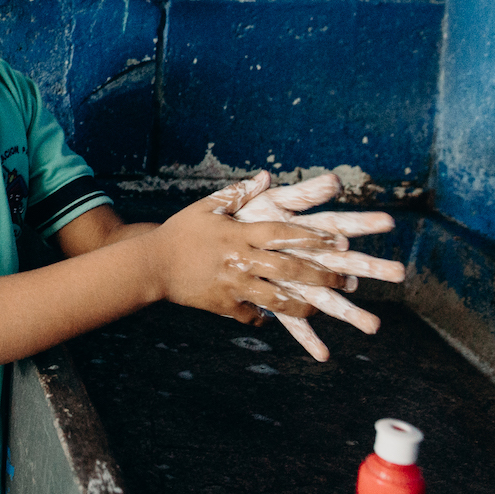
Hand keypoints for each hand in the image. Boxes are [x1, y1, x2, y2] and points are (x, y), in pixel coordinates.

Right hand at [146, 179, 344, 324]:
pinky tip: (274, 316)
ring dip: (301, 304)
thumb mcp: (206, 207)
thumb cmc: (180, 232)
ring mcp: (232, 286)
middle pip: (287, 270)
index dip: (312, 239)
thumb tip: (266, 177)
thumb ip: (238, 194)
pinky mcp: (223, 305)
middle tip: (343, 281)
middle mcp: (239, 261)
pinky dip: (264, 316)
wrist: (151, 265)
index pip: (283, 235)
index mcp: (239, 235)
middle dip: (319, 276)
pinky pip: (252, 314)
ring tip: (317, 305)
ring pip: (276, 299)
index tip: (338, 243)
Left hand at [219, 172, 405, 359]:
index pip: (340, 223)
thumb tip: (335, 181)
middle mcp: (310, 259)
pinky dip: (306, 337)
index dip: (362, 222)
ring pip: (327, 297)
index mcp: (307, 232)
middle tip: (400, 272)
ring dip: (350, 312)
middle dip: (372, 267)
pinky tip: (322, 355)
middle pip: (345, 263)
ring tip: (373, 327)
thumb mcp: (272, 200)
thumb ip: (302, 193)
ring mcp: (298, 281)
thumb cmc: (249, 218)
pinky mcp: (280, 298)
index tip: (387, 222)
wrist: (218, 244)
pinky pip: (294, 321)